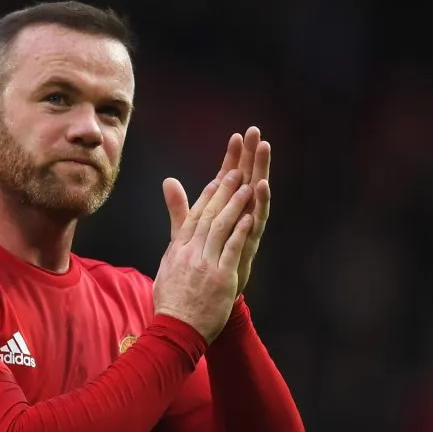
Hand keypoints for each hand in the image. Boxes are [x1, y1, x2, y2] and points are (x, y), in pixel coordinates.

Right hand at [154, 169, 252, 342]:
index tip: (218, 177)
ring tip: (246, 186)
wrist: (176, 328)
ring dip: (234, 205)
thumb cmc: (172, 300)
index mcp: (178, 249)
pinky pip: (231, 250)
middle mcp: (190, 252)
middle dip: (223, 191)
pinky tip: (250, 217)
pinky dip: (240, 232)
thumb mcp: (167, 264)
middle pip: (208, 215)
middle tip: (236, 171)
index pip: (194, 216)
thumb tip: (166, 227)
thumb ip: (173, 237)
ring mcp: (205, 264)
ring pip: (220, 228)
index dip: (207, 195)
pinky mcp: (220, 278)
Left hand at [166, 127, 271, 295]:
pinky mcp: (249, 243)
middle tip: (257, 133)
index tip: (238, 135)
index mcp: (225, 212)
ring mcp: (246, 230)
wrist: (205, 299)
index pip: (230, 179)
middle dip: (252, 156)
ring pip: (256, 195)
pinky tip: (262, 185)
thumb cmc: (201, 264)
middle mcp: (240, 217)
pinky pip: (258, 220)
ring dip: (261, 171)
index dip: (233, 158)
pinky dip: (261, 202)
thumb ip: (180, 207)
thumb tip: (168, 181)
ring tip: (264, 149)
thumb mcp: (186, 231)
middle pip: (247, 180)